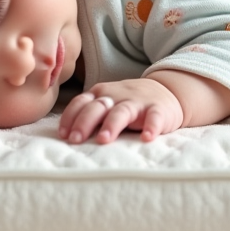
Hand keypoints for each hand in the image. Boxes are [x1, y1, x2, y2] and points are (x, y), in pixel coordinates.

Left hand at [58, 78, 183, 144]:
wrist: (166, 91)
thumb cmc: (128, 103)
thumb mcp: (107, 103)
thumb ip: (89, 115)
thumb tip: (65, 138)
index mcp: (100, 94)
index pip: (81, 102)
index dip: (70, 117)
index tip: (63, 134)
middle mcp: (116, 96)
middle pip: (97, 107)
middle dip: (84, 122)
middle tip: (75, 140)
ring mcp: (137, 102)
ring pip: (122, 111)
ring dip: (111, 125)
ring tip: (103, 140)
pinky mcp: (158, 109)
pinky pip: (154, 117)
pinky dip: (151, 126)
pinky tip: (147, 138)